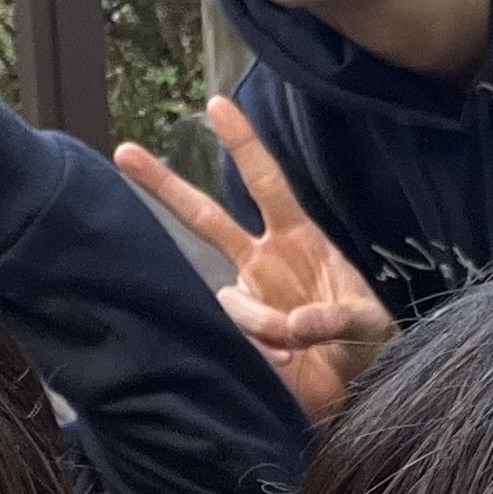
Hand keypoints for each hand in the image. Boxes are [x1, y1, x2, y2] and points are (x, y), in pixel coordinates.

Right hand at [112, 96, 394, 419]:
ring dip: (263, 323)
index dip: (243, 145)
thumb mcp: (367, 323)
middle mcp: (262, 262)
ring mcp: (246, 297)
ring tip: (298, 349)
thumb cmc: (367, 342)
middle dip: (165, 185)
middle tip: (124, 152)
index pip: (266, 182)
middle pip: (205, 216)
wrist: (357, 388)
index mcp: (297, 238)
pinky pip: (234, 337)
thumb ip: (339, 318)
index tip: (218, 105)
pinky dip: (261, 351)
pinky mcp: (237, 337)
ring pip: (229, 301)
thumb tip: (295, 324)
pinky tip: (286, 363)